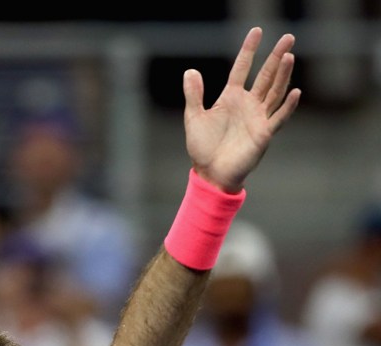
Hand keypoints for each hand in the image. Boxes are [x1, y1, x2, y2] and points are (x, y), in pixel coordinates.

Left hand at [183, 27, 299, 191]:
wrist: (210, 173)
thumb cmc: (202, 147)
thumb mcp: (194, 117)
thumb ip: (194, 95)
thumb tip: (190, 71)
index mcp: (231, 98)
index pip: (242, 68)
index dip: (249, 50)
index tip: (257, 32)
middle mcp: (248, 104)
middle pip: (265, 76)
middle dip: (275, 57)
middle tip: (288, 37)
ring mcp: (258, 118)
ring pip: (274, 92)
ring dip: (282, 75)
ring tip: (289, 56)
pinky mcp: (263, 134)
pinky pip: (278, 117)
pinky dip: (287, 106)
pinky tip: (294, 92)